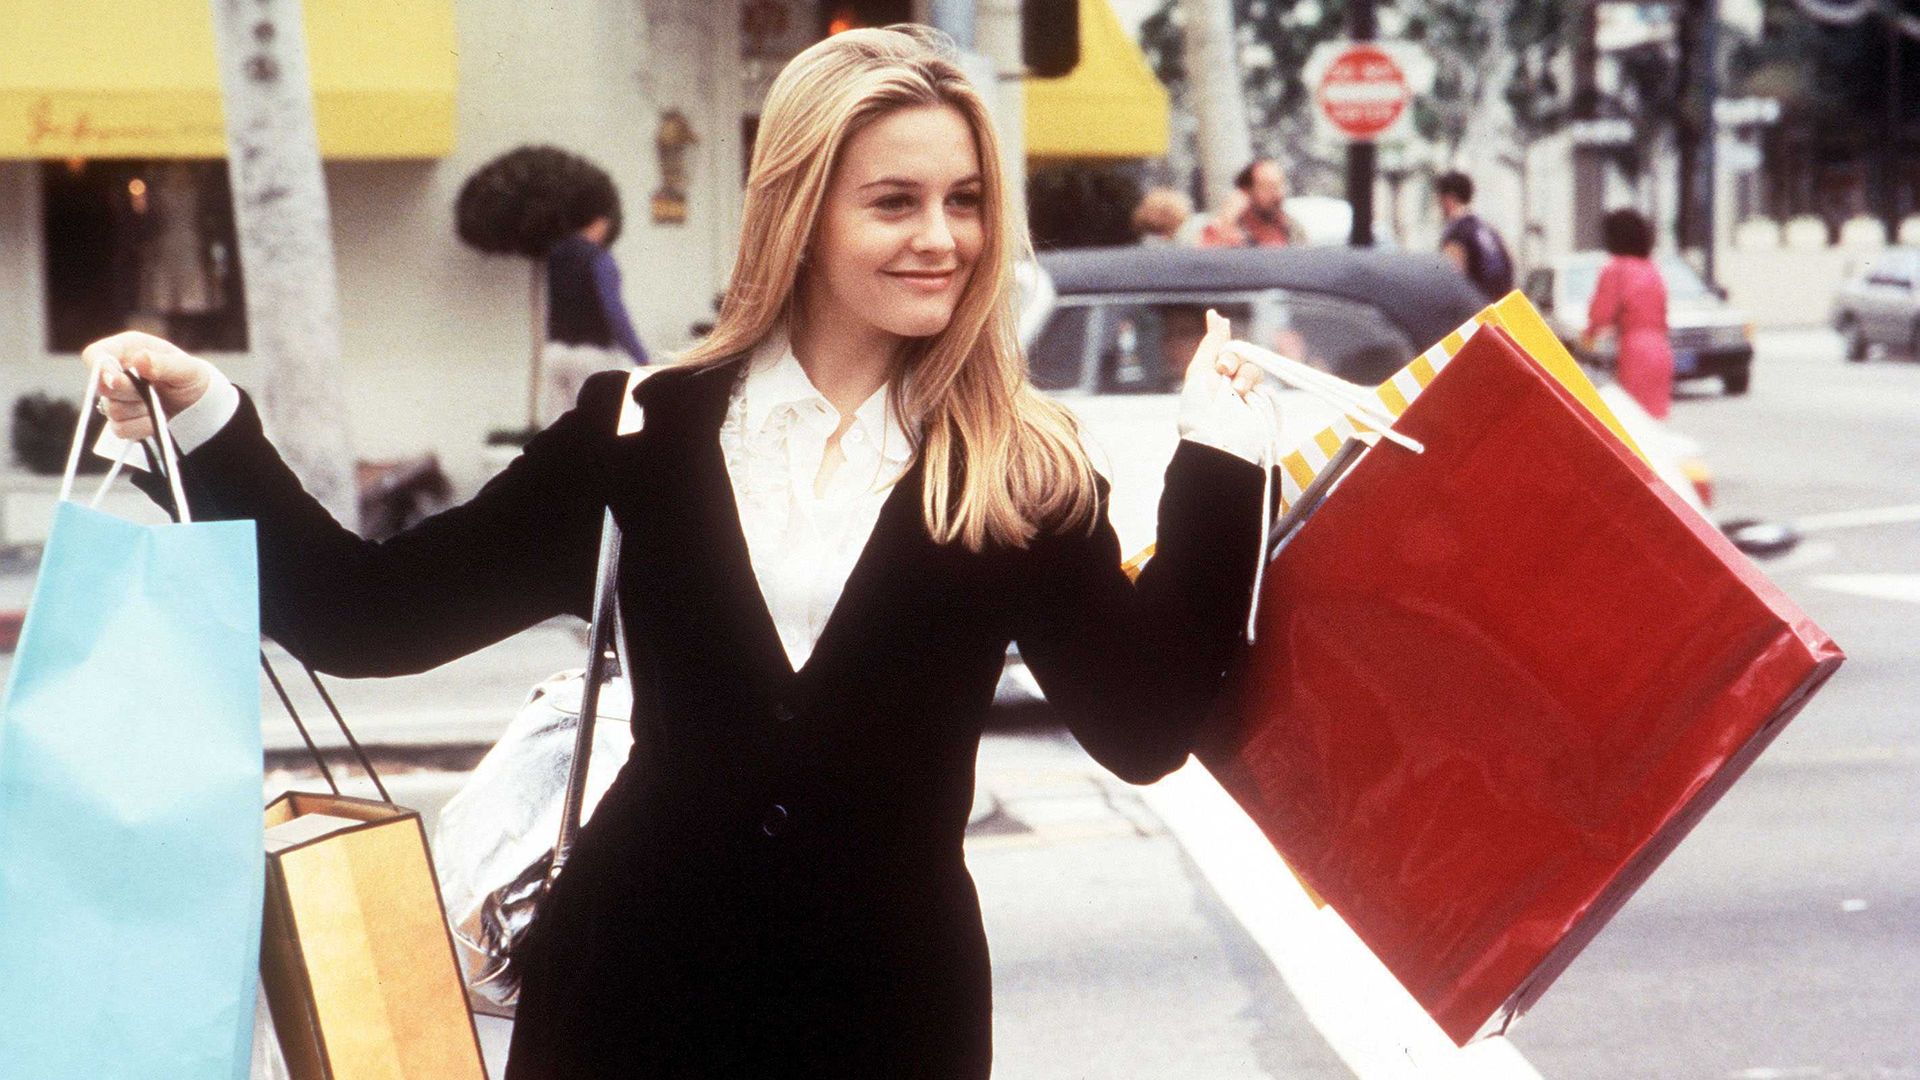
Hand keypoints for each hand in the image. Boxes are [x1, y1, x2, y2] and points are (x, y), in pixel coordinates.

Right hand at [78, 332, 215, 441]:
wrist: (198, 403)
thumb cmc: (191, 377)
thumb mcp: (186, 368)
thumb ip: (163, 364)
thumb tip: (139, 359)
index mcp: (128, 349)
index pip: (95, 354)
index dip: (100, 367)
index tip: (116, 379)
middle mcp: (117, 372)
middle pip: (102, 386)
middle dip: (130, 392)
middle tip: (154, 390)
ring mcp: (115, 398)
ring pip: (112, 410)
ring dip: (140, 410)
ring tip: (160, 403)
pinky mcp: (120, 420)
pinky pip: (121, 429)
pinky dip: (142, 427)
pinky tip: (156, 419)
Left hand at [1184, 309, 1264, 398]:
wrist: (1219, 435)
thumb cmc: (1202, 406)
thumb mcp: (1201, 369)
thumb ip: (1212, 342)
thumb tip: (1215, 314)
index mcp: (1211, 376)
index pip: (1223, 350)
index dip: (1222, 341)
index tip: (1215, 332)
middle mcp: (1229, 383)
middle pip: (1241, 356)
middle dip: (1233, 360)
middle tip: (1223, 370)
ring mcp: (1246, 394)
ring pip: (1254, 369)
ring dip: (1245, 375)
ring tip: (1237, 389)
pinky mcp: (1261, 404)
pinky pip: (1265, 384)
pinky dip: (1253, 385)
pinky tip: (1244, 394)